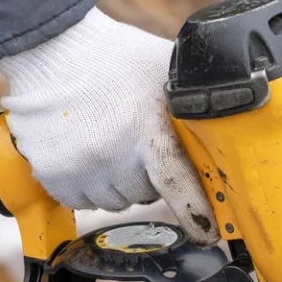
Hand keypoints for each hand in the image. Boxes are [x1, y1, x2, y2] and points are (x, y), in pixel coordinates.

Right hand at [0, 8, 216, 243]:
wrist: (50, 49)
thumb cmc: (111, 57)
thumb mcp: (163, 69)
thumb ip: (193, 98)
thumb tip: (230, 118)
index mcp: (146, 128)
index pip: (177, 185)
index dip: (196, 213)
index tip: (208, 232)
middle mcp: (111, 154)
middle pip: (143, 195)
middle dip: (144, 176)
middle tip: (133, 142)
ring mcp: (79, 167)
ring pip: (111, 201)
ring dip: (113, 182)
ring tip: (105, 141)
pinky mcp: (52, 175)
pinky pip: (79, 199)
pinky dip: (83, 184)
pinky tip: (81, 150)